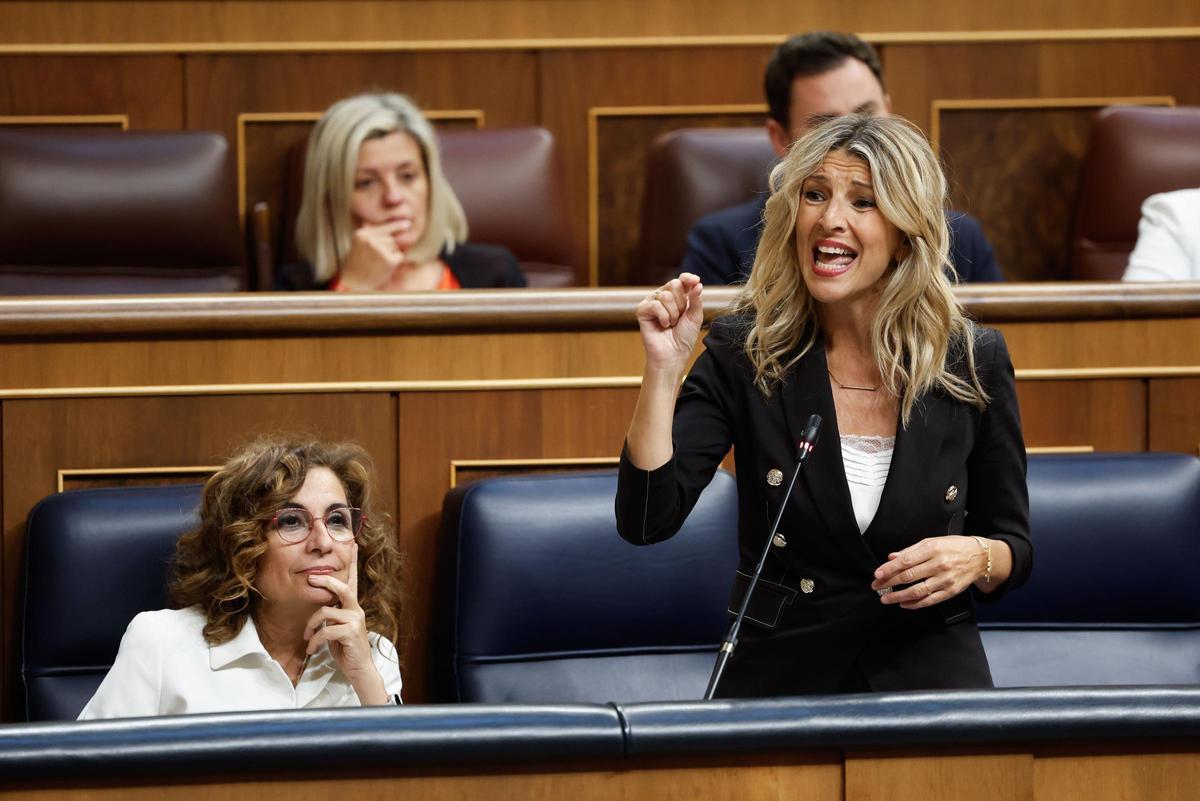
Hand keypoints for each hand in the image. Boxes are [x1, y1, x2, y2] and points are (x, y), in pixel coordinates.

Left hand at [303, 542, 388, 704]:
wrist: (359, 669)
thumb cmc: (345, 648)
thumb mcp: (336, 628)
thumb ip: (331, 615)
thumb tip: (319, 608)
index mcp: (352, 606)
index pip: (353, 579)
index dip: (353, 561)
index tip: (353, 543)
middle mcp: (356, 609)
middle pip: (342, 587)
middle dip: (326, 582)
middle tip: (310, 579)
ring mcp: (355, 620)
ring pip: (326, 611)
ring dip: (311, 626)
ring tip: (308, 638)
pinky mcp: (350, 632)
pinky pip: (325, 630)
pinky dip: (315, 640)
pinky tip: (312, 648)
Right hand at [337, 220, 410, 289]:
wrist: (354, 284)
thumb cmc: (358, 265)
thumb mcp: (359, 245)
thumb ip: (369, 234)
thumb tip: (374, 222)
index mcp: (362, 234)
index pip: (383, 227)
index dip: (396, 226)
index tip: (408, 223)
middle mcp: (370, 239)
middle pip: (390, 239)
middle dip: (387, 248)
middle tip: (374, 260)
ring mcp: (380, 249)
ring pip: (395, 247)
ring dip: (390, 255)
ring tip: (377, 264)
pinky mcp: (389, 260)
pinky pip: (399, 256)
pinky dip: (395, 263)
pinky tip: (383, 268)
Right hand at [635, 273, 704, 376]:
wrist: (673, 354)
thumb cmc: (684, 338)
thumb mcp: (695, 316)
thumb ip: (696, 299)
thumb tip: (697, 283)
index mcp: (677, 297)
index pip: (681, 279)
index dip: (688, 278)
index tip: (695, 281)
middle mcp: (663, 297)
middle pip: (674, 284)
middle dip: (681, 303)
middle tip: (679, 318)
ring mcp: (652, 302)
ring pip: (665, 295)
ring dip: (673, 313)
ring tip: (671, 324)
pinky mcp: (642, 310)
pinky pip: (655, 304)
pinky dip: (663, 317)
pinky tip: (663, 326)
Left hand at [870, 535, 984, 608]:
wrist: (979, 557)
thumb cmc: (953, 547)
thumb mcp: (931, 542)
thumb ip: (910, 550)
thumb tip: (892, 557)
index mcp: (932, 549)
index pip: (906, 561)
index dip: (889, 569)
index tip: (877, 574)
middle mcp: (939, 564)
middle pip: (909, 576)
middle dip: (889, 583)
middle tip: (877, 586)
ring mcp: (945, 579)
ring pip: (917, 591)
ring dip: (899, 596)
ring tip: (886, 598)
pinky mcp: (951, 591)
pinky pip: (930, 600)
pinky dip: (915, 604)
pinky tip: (904, 604)